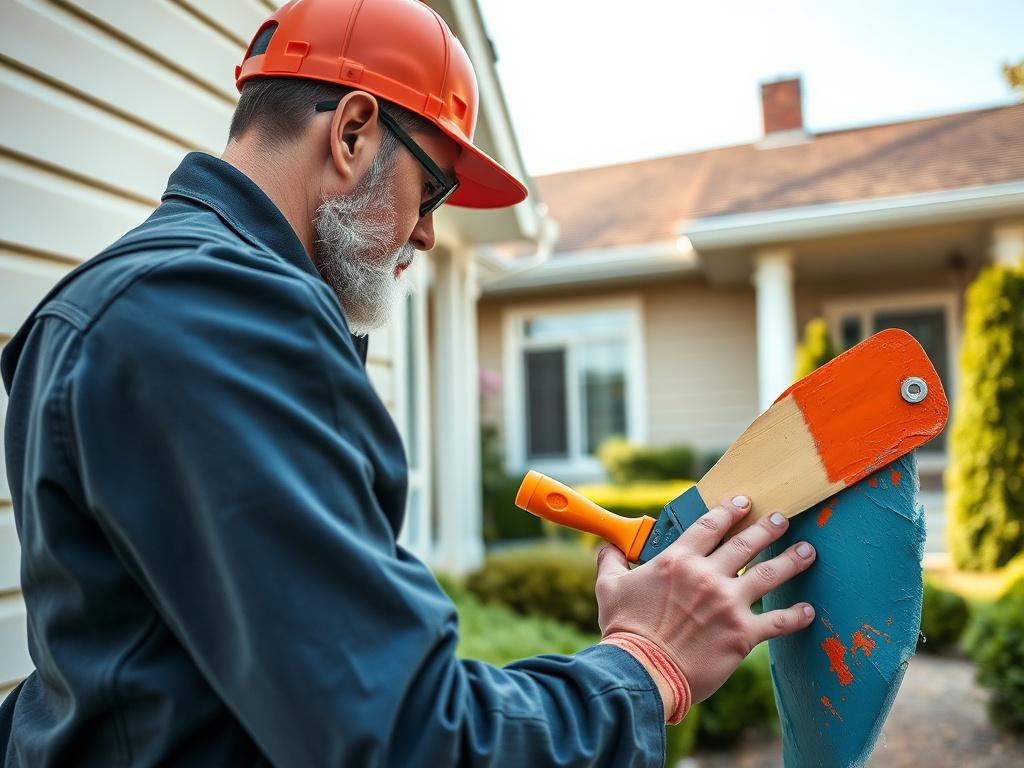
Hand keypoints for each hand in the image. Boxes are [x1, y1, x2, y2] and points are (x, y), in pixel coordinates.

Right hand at [596, 495, 815, 704]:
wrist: (642, 671)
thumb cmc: (625, 630)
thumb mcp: (609, 587)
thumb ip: (612, 561)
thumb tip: (607, 545)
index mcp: (677, 560)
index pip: (709, 525)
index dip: (729, 511)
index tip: (743, 502)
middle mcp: (707, 576)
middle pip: (745, 543)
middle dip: (767, 528)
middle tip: (781, 519)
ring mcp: (728, 604)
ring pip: (769, 574)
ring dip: (792, 560)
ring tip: (808, 550)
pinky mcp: (743, 634)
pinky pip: (778, 622)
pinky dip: (796, 616)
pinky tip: (808, 611)